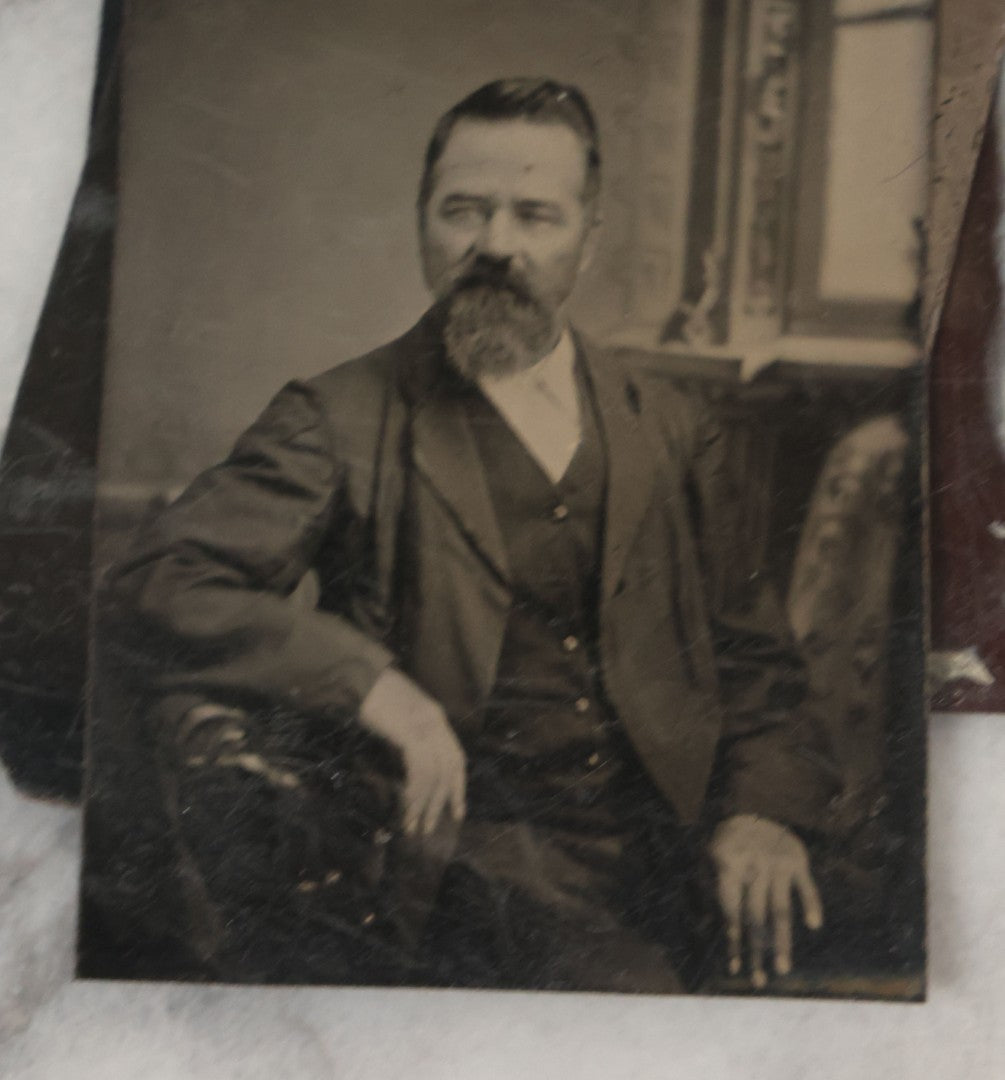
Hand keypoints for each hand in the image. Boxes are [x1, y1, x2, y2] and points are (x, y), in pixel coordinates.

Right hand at [359, 668, 465, 835]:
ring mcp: (424, 725)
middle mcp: (435, 721)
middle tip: (429, 827)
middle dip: (441, 802)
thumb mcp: (398, 713)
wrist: (356, 674)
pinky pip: (420, 770)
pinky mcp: (409, 731)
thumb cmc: (370, 693)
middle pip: (449, 769)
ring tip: (414, 825)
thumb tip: (412, 763)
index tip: (456, 812)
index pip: (457, 758)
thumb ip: (410, 733)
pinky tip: (406, 806)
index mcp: (435, 716)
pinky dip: (415, 792)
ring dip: (425, 804)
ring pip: (435, 775)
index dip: (458, 787)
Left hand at [709, 813, 822, 988]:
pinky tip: (813, 925)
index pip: (731, 911)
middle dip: (757, 950)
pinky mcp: (796, 859)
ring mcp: (776, 863)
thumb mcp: (709, 859)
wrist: (751, 805)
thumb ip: (711, 890)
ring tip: (782, 968)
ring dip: (781, 941)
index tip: (735, 969)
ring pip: (780, 908)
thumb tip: (716, 927)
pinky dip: (811, 903)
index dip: (733, 940)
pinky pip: (805, 885)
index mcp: (728, 867)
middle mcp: (753, 867)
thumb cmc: (728, 843)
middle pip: (755, 916)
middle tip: (760, 981)